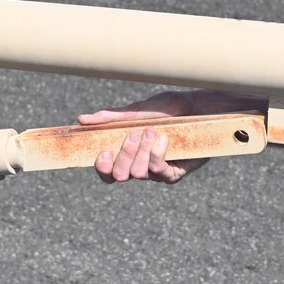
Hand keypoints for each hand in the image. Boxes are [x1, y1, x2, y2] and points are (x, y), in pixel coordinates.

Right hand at [79, 88, 263, 184]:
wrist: (202, 107)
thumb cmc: (171, 108)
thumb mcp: (138, 110)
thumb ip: (112, 117)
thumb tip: (81, 120)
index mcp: (128, 153)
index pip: (106, 172)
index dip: (101, 167)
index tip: (102, 152)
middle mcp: (141, 166)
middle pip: (119, 175)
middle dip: (123, 155)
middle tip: (133, 136)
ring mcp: (158, 172)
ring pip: (138, 175)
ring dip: (142, 152)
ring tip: (152, 132)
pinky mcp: (176, 173)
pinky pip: (160, 174)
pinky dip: (158, 156)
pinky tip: (163, 140)